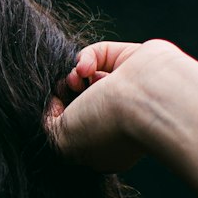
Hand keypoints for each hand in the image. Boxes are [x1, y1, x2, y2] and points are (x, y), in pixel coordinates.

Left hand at [45, 38, 174, 171]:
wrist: (146, 100)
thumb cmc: (106, 126)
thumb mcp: (64, 142)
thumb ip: (51, 126)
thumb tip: (55, 102)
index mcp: (106, 143)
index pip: (76, 127)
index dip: (60, 116)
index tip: (56, 112)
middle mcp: (118, 116)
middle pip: (80, 99)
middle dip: (67, 93)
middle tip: (65, 92)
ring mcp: (127, 88)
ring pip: (88, 75)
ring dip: (74, 75)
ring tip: (76, 80)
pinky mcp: (133, 60)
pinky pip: (99, 53)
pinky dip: (86, 57)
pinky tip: (85, 68)